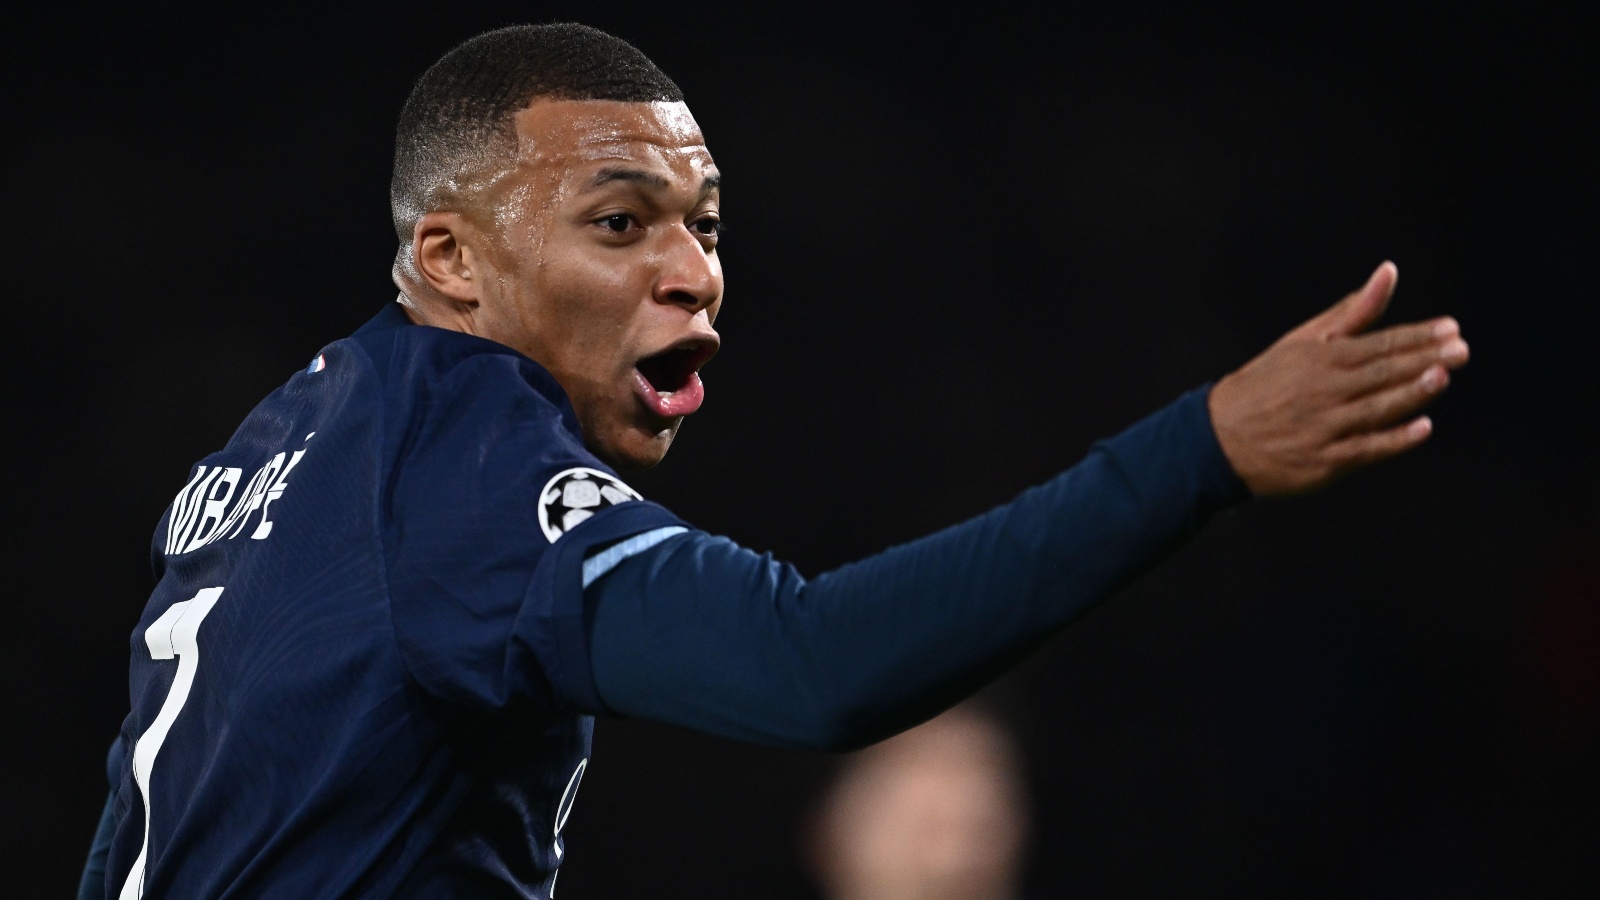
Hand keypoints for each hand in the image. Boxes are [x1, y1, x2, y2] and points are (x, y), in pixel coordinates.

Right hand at [1208, 262, 1468, 496]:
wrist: (1219, 439)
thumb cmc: (1267, 385)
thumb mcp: (1303, 343)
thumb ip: (1352, 312)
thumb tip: (1389, 272)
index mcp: (1320, 358)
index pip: (1377, 343)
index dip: (1416, 336)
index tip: (1451, 328)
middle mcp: (1323, 390)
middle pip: (1380, 373)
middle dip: (1422, 360)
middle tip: (1461, 350)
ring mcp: (1324, 427)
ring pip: (1375, 408)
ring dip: (1409, 393)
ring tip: (1441, 377)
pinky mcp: (1324, 461)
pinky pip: (1364, 449)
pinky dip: (1393, 440)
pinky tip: (1421, 429)